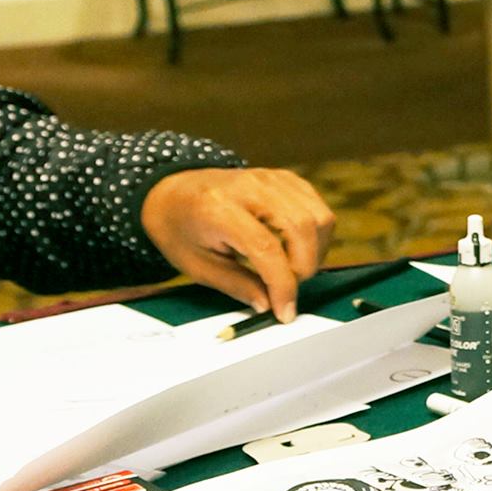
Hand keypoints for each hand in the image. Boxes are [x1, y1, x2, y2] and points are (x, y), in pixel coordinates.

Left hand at [140, 168, 334, 321]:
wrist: (173, 193)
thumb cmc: (181, 230)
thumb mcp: (198, 266)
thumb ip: (237, 285)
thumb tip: (269, 305)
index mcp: (219, 209)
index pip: (266, 247)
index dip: (282, 284)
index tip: (285, 312)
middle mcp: (250, 187)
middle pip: (300, 228)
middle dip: (304, 268)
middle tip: (288, 291)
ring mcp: (272, 179)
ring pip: (318, 217)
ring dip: (315, 252)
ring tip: (294, 271)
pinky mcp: (286, 179)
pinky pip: (318, 208)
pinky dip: (317, 235)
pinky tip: (297, 250)